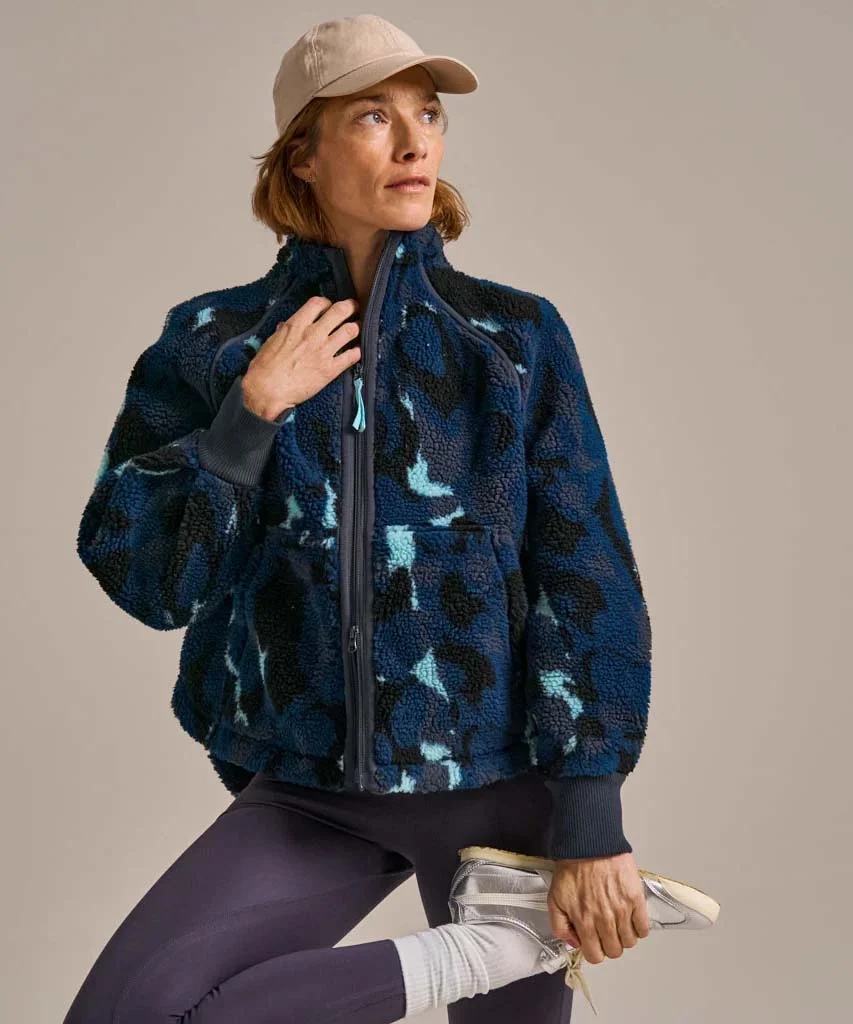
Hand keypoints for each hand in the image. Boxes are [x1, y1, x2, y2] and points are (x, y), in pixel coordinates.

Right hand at [241, 296, 360, 420]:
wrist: (267, 390)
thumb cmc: (264, 368)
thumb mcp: (271, 342)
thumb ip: (283, 332)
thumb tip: (284, 326)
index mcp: (296, 325)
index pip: (318, 303)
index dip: (327, 303)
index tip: (329, 307)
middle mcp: (313, 334)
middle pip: (340, 311)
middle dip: (350, 307)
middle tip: (354, 308)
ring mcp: (323, 351)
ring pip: (350, 330)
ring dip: (356, 328)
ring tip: (357, 329)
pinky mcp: (330, 369)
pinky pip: (352, 356)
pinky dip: (357, 352)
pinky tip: (356, 351)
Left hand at [547, 851, 650, 963]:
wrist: (589, 844)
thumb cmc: (572, 867)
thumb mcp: (555, 898)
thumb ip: (560, 926)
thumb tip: (573, 943)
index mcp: (583, 921)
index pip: (594, 956)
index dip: (594, 951)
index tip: (594, 942)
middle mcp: (604, 920)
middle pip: (614, 951)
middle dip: (609, 944)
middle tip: (606, 932)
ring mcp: (622, 910)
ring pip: (630, 942)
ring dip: (624, 936)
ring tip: (618, 923)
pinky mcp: (635, 899)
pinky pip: (644, 928)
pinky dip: (639, 927)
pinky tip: (631, 918)